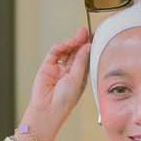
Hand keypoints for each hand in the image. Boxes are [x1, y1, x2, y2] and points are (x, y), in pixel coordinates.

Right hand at [19, 26, 91, 140]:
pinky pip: (54, 53)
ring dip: (71, 43)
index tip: (93, 36)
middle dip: (80, 41)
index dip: (88, 46)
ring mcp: (58, 68)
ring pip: (65, 51)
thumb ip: (81, 61)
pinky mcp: (47, 67)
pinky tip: (66, 44)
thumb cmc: (65, 100)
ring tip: (77, 37)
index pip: (85, 57)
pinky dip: (60, 47)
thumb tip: (87, 46)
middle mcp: (69, 71)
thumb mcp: (78, 78)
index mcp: (80, 76)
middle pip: (76, 52)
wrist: (48, 109)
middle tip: (85, 31)